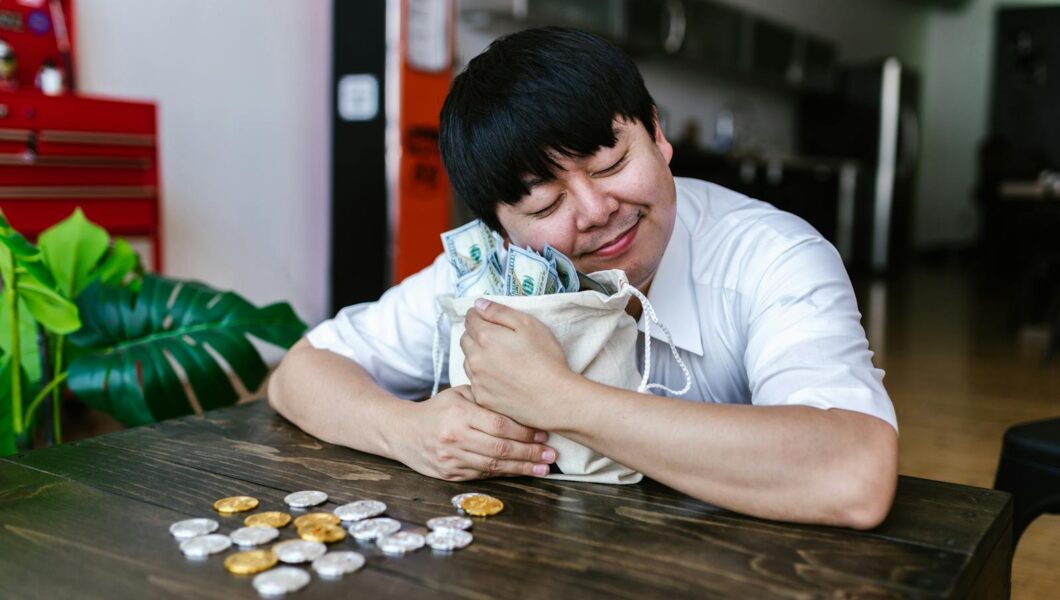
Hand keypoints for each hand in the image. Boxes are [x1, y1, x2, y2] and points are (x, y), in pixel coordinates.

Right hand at [396, 385, 556, 480]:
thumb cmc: (437, 410)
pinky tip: (521, 472)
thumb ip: (486, 399)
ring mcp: (451, 459)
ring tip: (543, 468)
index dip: (524, 431)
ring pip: (493, 465)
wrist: (403, 432)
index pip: (499, 425)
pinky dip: (504, 474)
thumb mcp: (458, 395)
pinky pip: (482, 474)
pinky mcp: (450, 475)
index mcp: (459, 414)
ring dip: (522, 468)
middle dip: (529, 453)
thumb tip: (523, 405)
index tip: (543, 434)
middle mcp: (455, 438)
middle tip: (551, 455)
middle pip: (500, 448)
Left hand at [461, 298, 575, 426]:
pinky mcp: (482, 398)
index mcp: (486, 337)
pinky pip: (475, 381)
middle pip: (465, 339)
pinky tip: (502, 377)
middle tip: (498, 338)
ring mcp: (477, 380)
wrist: (554, 399)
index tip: (488, 317)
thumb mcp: (528, 325)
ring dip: (478, 355)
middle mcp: (476, 358)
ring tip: (501, 359)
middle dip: (476, 334)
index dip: (479, 315)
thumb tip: (478, 304)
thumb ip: (499, 312)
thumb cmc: (546, 360)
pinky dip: (483, 376)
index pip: (470, 318)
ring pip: (468, 360)